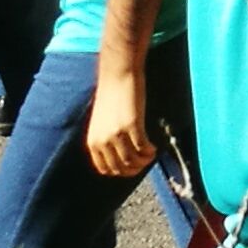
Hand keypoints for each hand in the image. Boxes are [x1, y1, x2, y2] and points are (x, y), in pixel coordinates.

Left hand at [86, 61, 155, 178]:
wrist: (117, 75)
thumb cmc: (111, 96)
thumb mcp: (102, 123)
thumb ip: (106, 139)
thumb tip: (119, 154)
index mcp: (93, 142)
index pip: (105, 169)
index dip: (120, 172)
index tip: (132, 167)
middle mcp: (102, 141)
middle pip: (120, 168)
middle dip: (134, 169)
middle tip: (145, 162)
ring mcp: (117, 134)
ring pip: (133, 160)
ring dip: (144, 161)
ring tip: (151, 154)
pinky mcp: (132, 125)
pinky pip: (143, 147)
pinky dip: (150, 151)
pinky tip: (154, 147)